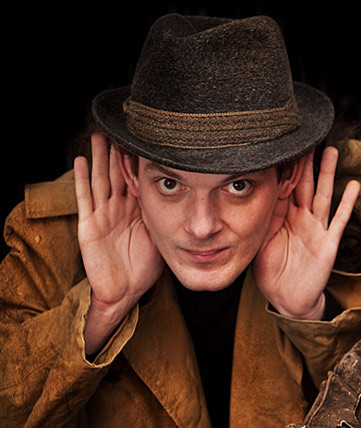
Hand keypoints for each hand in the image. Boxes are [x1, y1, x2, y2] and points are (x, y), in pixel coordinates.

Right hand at [75, 133, 163, 353]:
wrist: (125, 291)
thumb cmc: (144, 265)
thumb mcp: (163, 236)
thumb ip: (173, 218)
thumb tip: (203, 206)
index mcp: (137, 210)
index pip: (138, 179)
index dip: (139, 160)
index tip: (146, 138)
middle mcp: (119, 209)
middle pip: (118, 174)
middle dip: (118, 151)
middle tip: (120, 126)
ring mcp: (103, 216)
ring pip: (101, 180)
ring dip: (99, 158)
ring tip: (99, 135)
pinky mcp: (89, 227)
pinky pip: (85, 200)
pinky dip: (81, 180)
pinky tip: (80, 161)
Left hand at [253, 147, 357, 319]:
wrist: (287, 299)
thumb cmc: (271, 272)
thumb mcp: (260, 242)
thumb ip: (264, 220)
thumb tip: (264, 193)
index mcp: (283, 218)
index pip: (284, 187)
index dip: (285, 168)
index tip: (284, 145)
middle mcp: (302, 220)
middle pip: (305, 185)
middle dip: (307, 163)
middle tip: (308, 137)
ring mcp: (317, 230)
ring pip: (323, 196)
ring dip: (328, 175)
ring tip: (331, 151)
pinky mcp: (328, 244)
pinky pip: (338, 221)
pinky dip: (346, 204)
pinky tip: (353, 187)